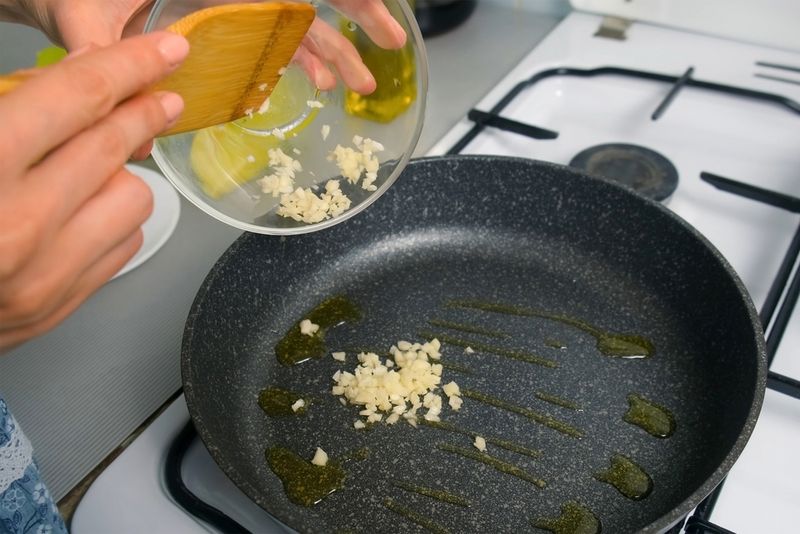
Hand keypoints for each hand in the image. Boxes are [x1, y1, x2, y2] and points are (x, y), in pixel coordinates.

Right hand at [0, 32, 187, 350]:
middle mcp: (18, 223)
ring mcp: (43, 272)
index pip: (77, 97)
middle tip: (160, 98)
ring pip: (132, 197)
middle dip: (144, 111)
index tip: (166, 51)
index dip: (131, 64)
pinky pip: (124, 245)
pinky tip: (80, 215)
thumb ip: (11, 102)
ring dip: (119, 176)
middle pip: (112, 145)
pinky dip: (112, 221)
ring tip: (86, 173)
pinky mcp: (58, 305)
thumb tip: (79, 73)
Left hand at [7, 0, 406, 93]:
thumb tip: (126, 115)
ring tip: (360, 84)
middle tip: (392, 42)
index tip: (373, 12)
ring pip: (295, 25)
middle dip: (355, 18)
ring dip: (334, 53)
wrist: (60, 1)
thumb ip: (101, 54)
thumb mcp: (81, 19)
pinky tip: (317, 84)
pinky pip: (274, 44)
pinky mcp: (225, 29)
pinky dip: (301, 62)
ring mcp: (228, 8)